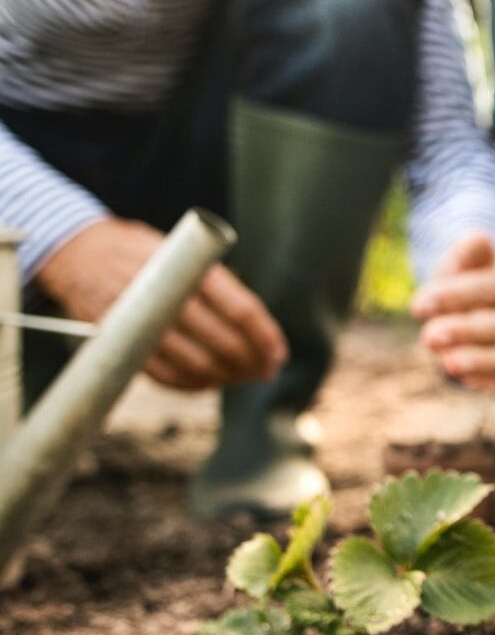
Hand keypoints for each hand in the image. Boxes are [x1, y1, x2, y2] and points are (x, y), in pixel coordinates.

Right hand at [35, 216, 286, 390]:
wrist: (77, 252)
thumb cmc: (142, 251)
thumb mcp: (181, 250)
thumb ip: (214, 282)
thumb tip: (257, 328)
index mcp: (188, 268)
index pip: (241, 310)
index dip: (265, 337)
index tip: (278, 355)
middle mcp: (166, 295)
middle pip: (223, 341)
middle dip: (252, 362)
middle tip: (266, 371)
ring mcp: (142, 321)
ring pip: (196, 364)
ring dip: (226, 377)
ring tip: (242, 378)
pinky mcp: (121, 342)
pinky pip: (164, 376)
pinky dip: (192, 385)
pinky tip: (210, 382)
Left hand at [413, 232, 494, 402]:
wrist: (465, 298)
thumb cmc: (462, 276)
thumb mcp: (460, 257)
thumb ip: (468, 250)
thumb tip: (480, 239)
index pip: (487, 288)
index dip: (454, 296)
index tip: (417, 306)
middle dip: (462, 331)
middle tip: (429, 337)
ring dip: (478, 362)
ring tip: (449, 364)